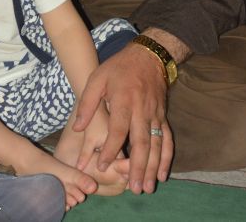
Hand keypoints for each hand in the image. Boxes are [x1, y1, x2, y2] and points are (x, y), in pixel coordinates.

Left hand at [73, 43, 173, 193]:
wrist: (147, 56)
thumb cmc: (118, 68)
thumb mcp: (97, 78)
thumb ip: (87, 103)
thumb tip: (78, 128)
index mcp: (124, 100)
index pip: (118, 129)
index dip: (110, 148)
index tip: (102, 166)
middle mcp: (142, 109)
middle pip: (141, 142)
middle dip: (138, 166)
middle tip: (134, 188)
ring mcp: (155, 114)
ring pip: (157, 144)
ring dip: (153, 167)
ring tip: (147, 187)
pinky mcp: (162, 116)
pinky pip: (167, 139)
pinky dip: (167, 157)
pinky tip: (162, 174)